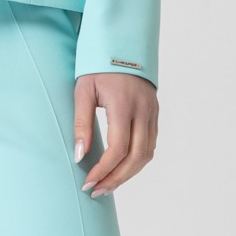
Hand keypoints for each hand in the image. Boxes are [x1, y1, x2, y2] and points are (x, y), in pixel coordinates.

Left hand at [73, 72, 158, 196]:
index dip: (104, 170)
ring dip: (128, 174)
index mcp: (124, 104)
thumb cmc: (97, 65)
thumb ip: (82, 123)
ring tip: (107, 184)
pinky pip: (150, 144)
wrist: (121, 43)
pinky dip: (137, 161)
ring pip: (146, 155)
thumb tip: (80, 156)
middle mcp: (143, 111)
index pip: (118, 149)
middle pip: (136, 158)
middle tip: (97, 191)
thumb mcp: (83, 90)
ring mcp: (152, 112)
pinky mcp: (155, 113)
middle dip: (116, 179)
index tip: (88, 182)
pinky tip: (121, 168)